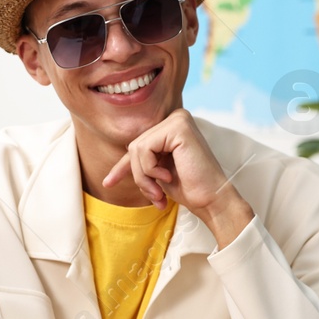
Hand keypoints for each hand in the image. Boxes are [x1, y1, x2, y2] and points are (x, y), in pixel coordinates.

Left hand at [101, 110, 253, 244]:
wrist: (211, 200)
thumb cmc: (190, 189)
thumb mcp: (158, 174)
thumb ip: (142, 163)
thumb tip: (114, 169)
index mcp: (173, 127)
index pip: (139, 146)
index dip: (122, 167)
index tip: (107, 184)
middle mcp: (176, 118)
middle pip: (135, 146)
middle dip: (139, 176)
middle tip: (156, 197)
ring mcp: (177, 119)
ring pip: (136, 148)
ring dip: (144, 176)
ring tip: (160, 192)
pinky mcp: (178, 126)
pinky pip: (144, 148)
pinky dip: (150, 169)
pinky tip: (168, 176)